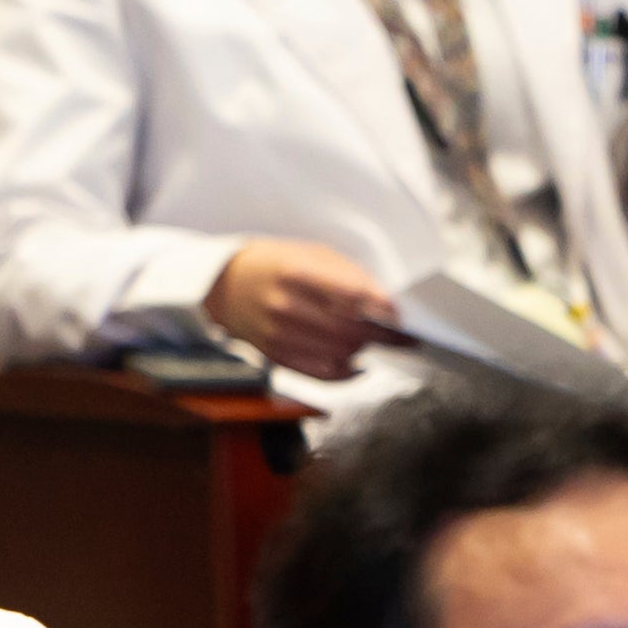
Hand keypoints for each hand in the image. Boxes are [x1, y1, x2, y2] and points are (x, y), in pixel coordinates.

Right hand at [201, 237, 396, 377]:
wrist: (224, 284)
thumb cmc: (274, 265)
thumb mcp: (310, 254)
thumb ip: (349, 275)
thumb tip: (385, 302)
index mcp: (296, 273)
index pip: (353, 296)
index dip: (384, 309)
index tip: (402, 315)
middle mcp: (285, 306)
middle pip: (351, 329)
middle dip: (384, 334)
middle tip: (403, 334)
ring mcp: (279, 334)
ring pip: (341, 352)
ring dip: (367, 349)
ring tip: (379, 341)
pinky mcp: (277, 356)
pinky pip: (322, 373)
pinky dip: (348, 372)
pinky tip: (359, 361)